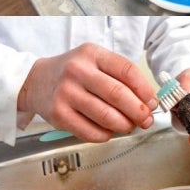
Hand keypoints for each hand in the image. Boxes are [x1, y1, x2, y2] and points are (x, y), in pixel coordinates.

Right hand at [17, 43, 157, 141]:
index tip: (153, 102)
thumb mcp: (97, 62)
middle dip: (138, 111)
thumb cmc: (76, 72)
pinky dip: (105, 135)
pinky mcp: (58, 114)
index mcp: (93, 54)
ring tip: (130, 126)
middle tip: (147, 120)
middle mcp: (78, 71)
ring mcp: (66, 93)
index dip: (145, 89)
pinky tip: (110, 132)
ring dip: (124, 125)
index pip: (127, 70)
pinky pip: (89, 131)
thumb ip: (121, 76)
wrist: (36, 80)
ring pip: (105, 115)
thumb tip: (148, 102)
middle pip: (118, 94)